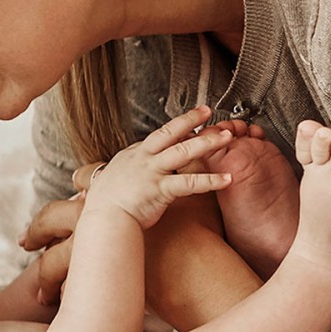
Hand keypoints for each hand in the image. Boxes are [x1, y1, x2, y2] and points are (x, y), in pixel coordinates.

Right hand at [81, 106, 232, 228]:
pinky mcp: (161, 189)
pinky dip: (211, 180)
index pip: (157, 137)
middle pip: (170, 132)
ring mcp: (152, 172)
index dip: (176, 130)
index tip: (190, 126)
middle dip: (191, 119)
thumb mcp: (108, 183)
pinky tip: (227, 179)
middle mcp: (142, 159)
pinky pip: (191, 183)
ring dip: (208, 142)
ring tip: (227, 136)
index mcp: (131, 156)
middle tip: (207, 111)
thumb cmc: (104, 208)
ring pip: (184, 151)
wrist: (103, 220)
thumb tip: (120, 180)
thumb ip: (121, 177)